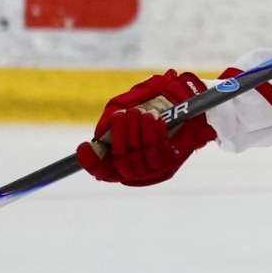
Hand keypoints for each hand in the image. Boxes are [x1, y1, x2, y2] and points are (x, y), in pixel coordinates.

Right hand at [77, 71, 216, 186]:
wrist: (184, 102)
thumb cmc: (151, 103)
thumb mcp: (125, 107)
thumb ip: (110, 121)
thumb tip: (99, 137)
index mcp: (122, 161)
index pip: (103, 171)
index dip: (92, 162)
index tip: (86, 146)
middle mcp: (136, 170)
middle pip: (120, 161)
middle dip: (120, 136)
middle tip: (124, 115)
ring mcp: (154, 169)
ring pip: (138, 156)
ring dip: (138, 133)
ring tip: (141, 114)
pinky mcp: (171, 162)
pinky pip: (157, 151)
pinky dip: (154, 134)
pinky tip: (155, 120)